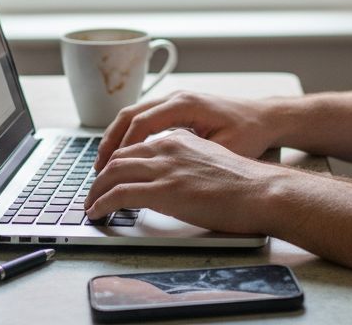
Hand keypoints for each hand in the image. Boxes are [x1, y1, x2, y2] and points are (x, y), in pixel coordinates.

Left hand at [84, 128, 291, 234]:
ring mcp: (164, 168)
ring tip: (90, 204)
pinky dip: (102, 203)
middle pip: (119, 155)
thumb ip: (188, 163)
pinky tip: (97, 212)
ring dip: (96, 190)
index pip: (137, 145)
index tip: (109, 175)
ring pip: (113, 172)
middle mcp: (168, 147)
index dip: (118, 161)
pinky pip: (119, 194)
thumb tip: (176, 179)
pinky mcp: (163, 190)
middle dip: (100, 174)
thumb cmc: (245, 183)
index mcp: (180, 139)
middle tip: (92, 190)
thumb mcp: (211, 160)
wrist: (261, 191)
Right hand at [94, 91, 282, 171]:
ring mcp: (174, 100)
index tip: (110, 169)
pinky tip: (122, 155)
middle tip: (97, 168)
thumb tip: (164, 172)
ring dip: (116, 138)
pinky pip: (144, 118)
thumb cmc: (249, 133)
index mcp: (185, 104)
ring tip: (103, 164)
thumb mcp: (224, 148)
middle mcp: (176, 97)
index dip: (123, 147)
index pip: (141, 123)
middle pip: (130, 115)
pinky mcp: (176, 108)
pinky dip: (129, 135)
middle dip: (110, 142)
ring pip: (133, 115)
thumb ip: (193, 156)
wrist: (265, 118)